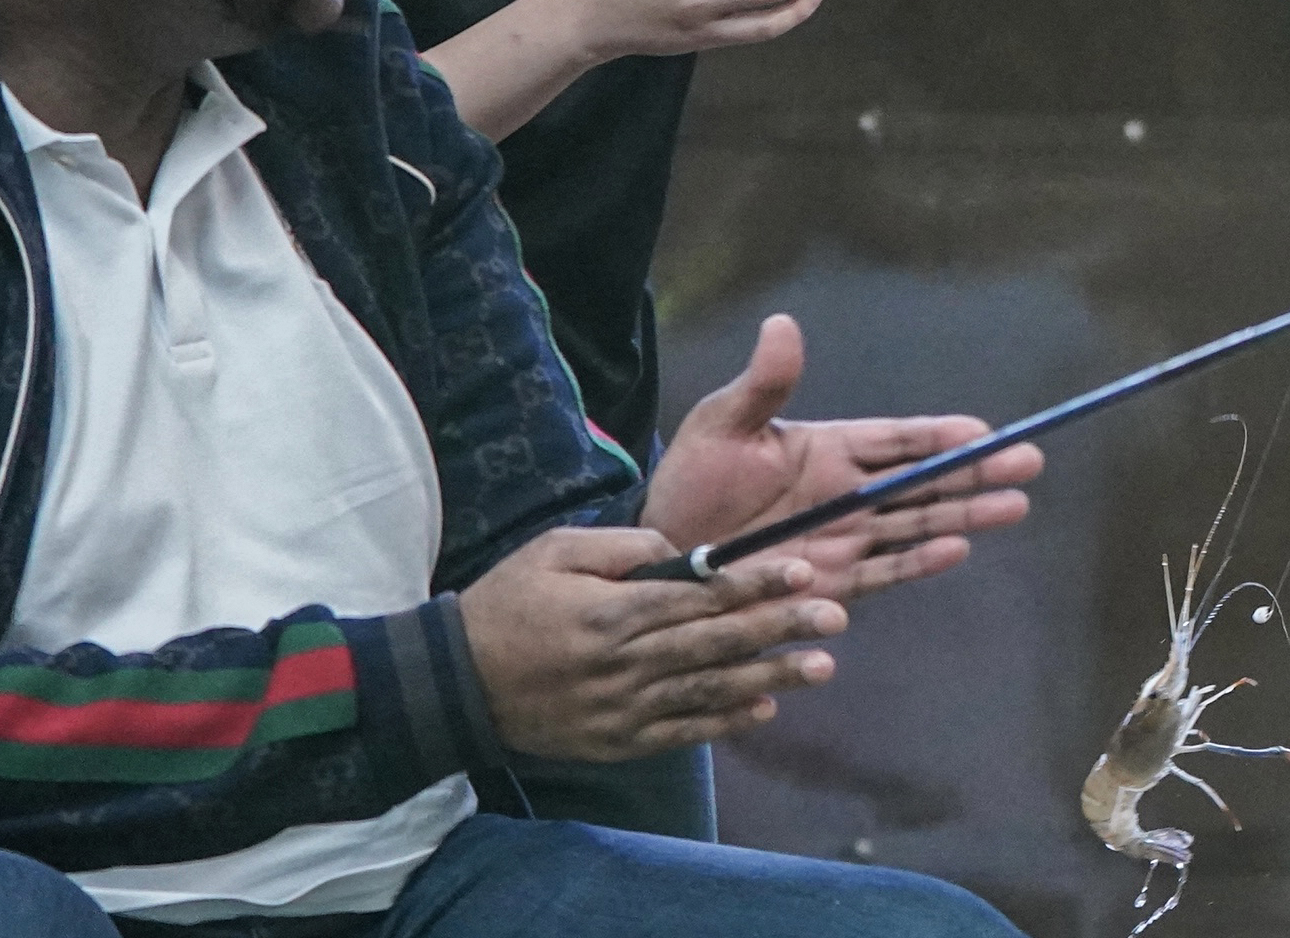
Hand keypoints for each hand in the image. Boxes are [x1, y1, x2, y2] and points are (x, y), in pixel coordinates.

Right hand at [458, 527, 845, 761]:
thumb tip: (683, 550)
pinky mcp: (615, 741)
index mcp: (611, 613)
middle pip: (716, 644)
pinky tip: (764, 710)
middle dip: (780, 627)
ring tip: (821, 667)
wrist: (454, 684)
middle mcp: (624, 664)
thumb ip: (622, 548)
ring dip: (768, 678)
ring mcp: (621, 709)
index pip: (700, 597)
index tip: (804, 571)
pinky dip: (723, 723)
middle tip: (835, 617)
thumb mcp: (554, 551)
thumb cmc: (508, 604)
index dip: (755, 584)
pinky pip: (680, 732)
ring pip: (708, 691)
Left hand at [642, 316, 1044, 600]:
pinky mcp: (834, 581)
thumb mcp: (721, 425)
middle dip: (976, 473)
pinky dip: (919, 561)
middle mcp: (849, 493)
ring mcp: (846, 538)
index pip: (896, 439)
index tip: (983, 430)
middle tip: (1029, 462)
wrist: (663, 554)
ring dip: (966, 515)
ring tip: (1014, 507)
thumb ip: (762, 385)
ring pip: (919, 523)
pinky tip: (957, 551)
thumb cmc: (693, 481)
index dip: (938, 436)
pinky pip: (884, 570)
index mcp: (829, 448)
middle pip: (924, 480)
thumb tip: (782, 324)